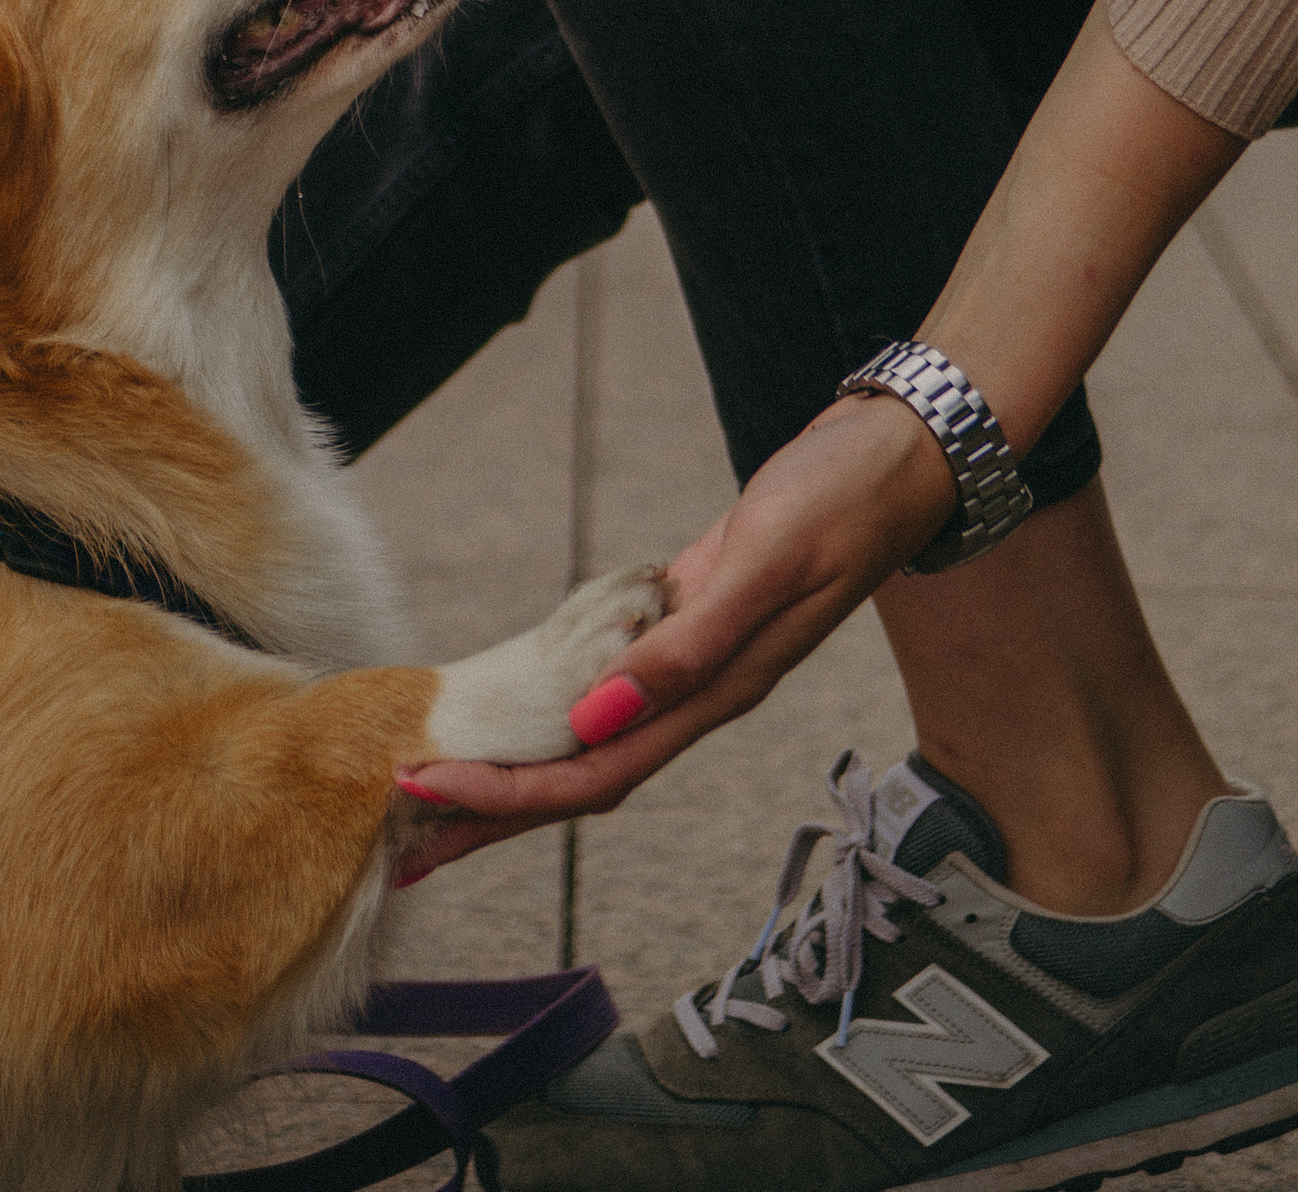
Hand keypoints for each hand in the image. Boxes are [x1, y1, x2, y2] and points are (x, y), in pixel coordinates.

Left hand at [390, 393, 953, 879]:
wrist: (897, 460)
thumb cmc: (841, 503)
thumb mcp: (768, 562)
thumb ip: (691, 645)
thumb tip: (599, 718)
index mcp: (717, 693)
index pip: (593, 773)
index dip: (508, 795)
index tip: (425, 794)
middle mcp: (700, 694)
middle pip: (581, 779)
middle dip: (492, 812)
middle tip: (399, 836)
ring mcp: (694, 661)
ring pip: (590, 737)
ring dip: (516, 767)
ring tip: (441, 786)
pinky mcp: (687, 619)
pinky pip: (610, 682)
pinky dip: (556, 702)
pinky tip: (519, 703)